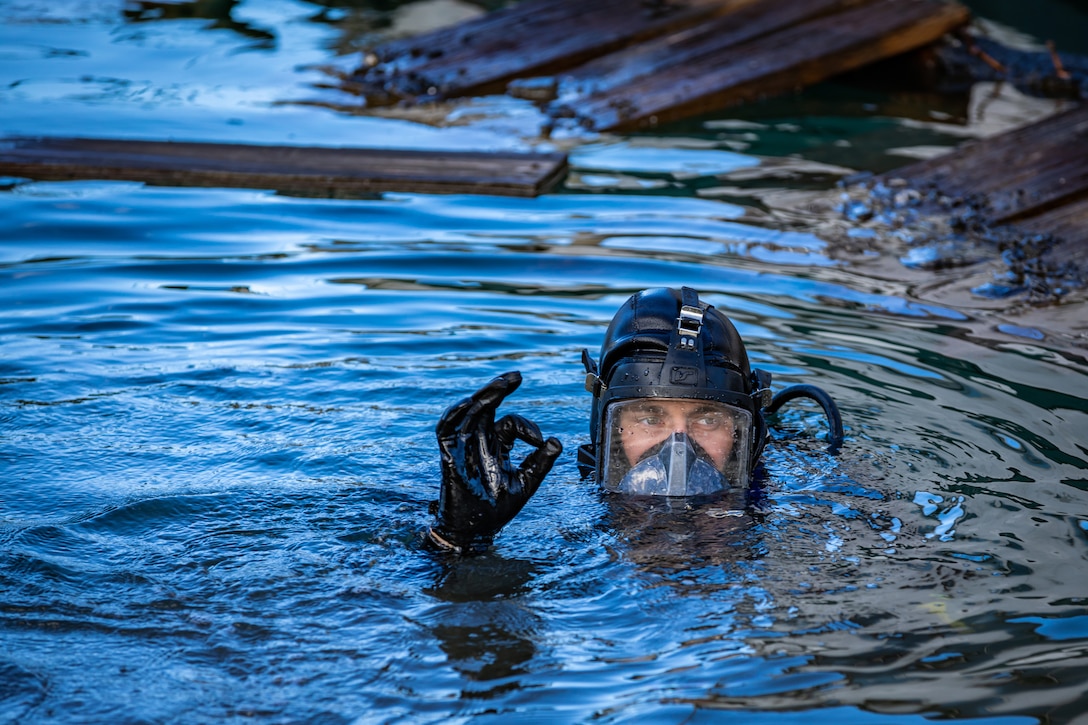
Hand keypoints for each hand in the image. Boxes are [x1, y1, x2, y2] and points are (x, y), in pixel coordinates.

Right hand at [430, 371, 561, 554]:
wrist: (474, 532)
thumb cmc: (497, 509)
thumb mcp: (525, 483)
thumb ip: (541, 462)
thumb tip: (557, 440)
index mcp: (497, 444)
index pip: (510, 423)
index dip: (528, 428)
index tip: (540, 441)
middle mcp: (479, 440)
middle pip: (486, 406)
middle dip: (500, 388)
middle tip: (517, 375)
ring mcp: (462, 446)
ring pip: (470, 412)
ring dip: (484, 396)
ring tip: (502, 384)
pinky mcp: (447, 455)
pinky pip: (446, 429)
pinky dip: (454, 414)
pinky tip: (468, 402)